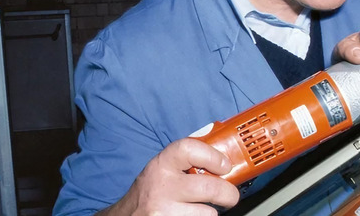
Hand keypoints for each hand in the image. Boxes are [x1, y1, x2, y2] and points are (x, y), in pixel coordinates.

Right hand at [100, 138, 239, 215]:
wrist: (128, 215)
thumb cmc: (152, 188)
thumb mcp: (163, 167)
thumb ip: (188, 160)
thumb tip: (224, 158)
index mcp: (163, 164)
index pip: (190, 149)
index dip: (213, 156)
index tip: (225, 166)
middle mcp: (162, 187)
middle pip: (209, 189)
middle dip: (228, 194)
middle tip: (230, 195)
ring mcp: (164, 211)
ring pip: (207, 213)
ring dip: (210, 212)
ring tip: (201, 207)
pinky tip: (191, 215)